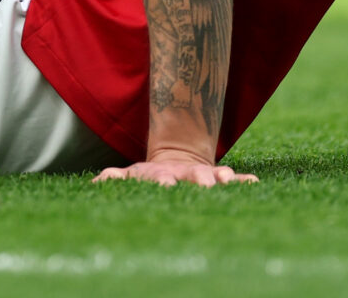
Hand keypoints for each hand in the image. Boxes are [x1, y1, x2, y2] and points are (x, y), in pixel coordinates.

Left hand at [94, 150, 257, 186]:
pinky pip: (233, 178)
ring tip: (231, 180)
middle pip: (192, 176)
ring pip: (213, 175)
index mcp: (160, 176)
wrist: (174, 159)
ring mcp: (201, 175)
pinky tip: (253, 183)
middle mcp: (183, 174)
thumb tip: (94, 182)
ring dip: (221, 178)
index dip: (163, 181)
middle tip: (207, 186)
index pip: (161, 178)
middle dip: (199, 180)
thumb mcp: (129, 175)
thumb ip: (112, 178)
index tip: (167, 185)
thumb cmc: (148, 177)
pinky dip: (242, 181)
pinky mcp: (217, 178)